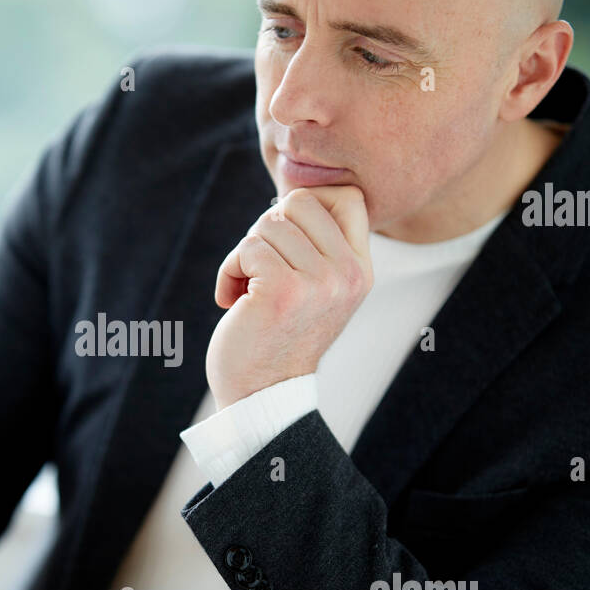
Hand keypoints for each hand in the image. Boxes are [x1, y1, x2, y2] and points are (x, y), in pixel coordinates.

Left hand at [206, 186, 371, 409]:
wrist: (262, 395)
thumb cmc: (277, 335)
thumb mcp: (316, 288)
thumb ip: (316, 244)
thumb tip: (291, 195)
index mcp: (360, 271)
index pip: (348, 196)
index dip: (308, 203)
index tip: (287, 239)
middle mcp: (347, 274)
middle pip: (300, 201)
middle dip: (268, 229)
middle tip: (262, 268)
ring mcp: (318, 283)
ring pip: (267, 225)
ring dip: (245, 256)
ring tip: (249, 291)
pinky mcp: (281, 291)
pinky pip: (246, 249)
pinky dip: (229, 272)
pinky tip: (233, 302)